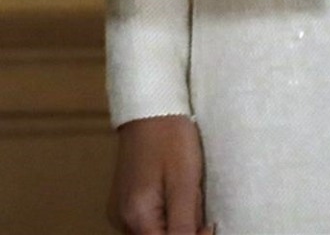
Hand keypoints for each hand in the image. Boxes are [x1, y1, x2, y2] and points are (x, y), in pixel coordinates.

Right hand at [110, 115, 212, 234]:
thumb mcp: (184, 184)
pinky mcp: (125, 202)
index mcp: (136, 215)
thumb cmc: (169, 139)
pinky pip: (146, 224)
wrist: (150, 108)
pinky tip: (175, 200)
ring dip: (174, 227)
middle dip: (183, 233)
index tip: (207, 226)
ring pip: (153, 234)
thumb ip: (185, 226)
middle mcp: (122, 218)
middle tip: (200, 212)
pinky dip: (164, 220)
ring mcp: (121, 210)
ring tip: (187, 200)